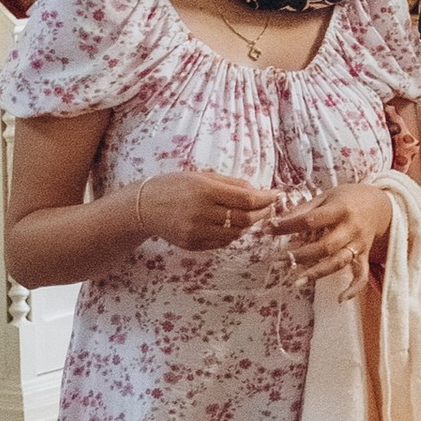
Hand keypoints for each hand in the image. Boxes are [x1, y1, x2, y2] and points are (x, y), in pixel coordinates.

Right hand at [133, 169, 273, 252]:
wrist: (144, 206)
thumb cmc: (175, 186)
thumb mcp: (202, 176)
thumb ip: (231, 183)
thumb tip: (258, 191)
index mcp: (205, 191)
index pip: (246, 199)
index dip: (265, 199)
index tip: (276, 196)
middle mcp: (201, 213)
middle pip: (244, 219)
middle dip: (261, 214)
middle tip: (268, 208)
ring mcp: (196, 231)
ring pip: (235, 233)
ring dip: (247, 225)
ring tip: (249, 216)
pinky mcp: (192, 244)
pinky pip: (222, 242)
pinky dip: (232, 235)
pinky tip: (231, 225)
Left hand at [263, 181, 388, 293]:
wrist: (380, 205)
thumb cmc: (348, 199)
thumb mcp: (326, 196)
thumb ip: (304, 209)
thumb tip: (278, 222)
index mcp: (340, 209)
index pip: (311, 220)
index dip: (289, 226)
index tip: (270, 230)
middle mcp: (351, 228)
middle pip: (325, 246)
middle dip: (301, 255)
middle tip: (280, 261)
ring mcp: (359, 244)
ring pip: (339, 262)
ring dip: (318, 273)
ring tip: (297, 281)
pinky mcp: (365, 256)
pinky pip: (362, 275)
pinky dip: (354, 288)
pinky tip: (340, 298)